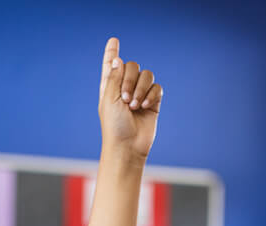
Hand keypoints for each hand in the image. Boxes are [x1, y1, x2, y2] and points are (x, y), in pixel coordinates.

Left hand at [98, 37, 162, 160]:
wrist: (128, 146)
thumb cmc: (114, 126)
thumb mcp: (109, 99)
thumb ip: (114, 77)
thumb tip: (119, 59)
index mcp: (110, 87)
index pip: (111, 65)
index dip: (112, 52)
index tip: (114, 40)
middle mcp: (124, 88)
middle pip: (132, 66)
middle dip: (129, 80)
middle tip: (125, 99)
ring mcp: (139, 94)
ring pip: (146, 75)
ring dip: (140, 88)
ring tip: (134, 106)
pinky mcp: (153, 102)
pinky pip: (157, 88)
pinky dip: (151, 95)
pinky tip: (145, 106)